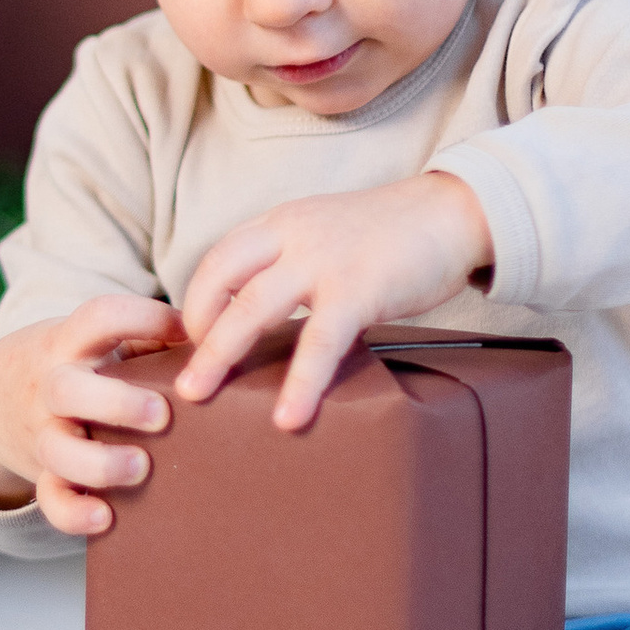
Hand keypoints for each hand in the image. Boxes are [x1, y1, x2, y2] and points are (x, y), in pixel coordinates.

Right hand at [0, 293, 187, 537]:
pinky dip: (74, 513)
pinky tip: (107, 517)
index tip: (185, 332)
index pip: (99, 317)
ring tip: (141, 466)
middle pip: (66, 388)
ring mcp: (44, 433)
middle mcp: (51, 386)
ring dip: (101, 463)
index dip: (144, 318)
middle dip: (117, 403)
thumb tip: (213, 345)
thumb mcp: (93, 341)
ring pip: (56, 449)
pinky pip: (50, 499)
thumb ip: (146, 339)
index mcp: (69, 343)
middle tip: (162, 414)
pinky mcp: (43, 474)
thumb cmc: (73, 366)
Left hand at [174, 174, 494, 431]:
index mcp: (278, 224)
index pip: (216, 260)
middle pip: (220, 282)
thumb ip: (289, 265)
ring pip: (253, 308)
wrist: (450, 213)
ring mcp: (322, 260)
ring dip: (221, 354)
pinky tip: (289, 416)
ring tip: (198, 395)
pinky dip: (301, 381)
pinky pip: (320, 341)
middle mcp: (290, 235)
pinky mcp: (358, 289)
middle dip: (193, 332)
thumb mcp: (323, 234)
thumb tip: (256, 319)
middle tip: (179, 377)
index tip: (190, 344)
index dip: (195, 303)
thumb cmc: (387, 235)